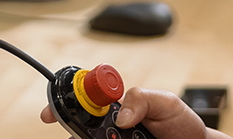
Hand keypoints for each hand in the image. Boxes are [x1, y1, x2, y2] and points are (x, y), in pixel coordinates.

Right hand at [40, 88, 219, 138]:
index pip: (84, 101)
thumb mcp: (166, 102)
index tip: (52, 114)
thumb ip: (142, 98)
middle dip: (82, 132)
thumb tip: (121, 115)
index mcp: (116, 107)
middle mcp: (111, 127)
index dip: (63, 104)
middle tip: (99, 136)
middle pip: (81, 130)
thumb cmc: (180, 123)